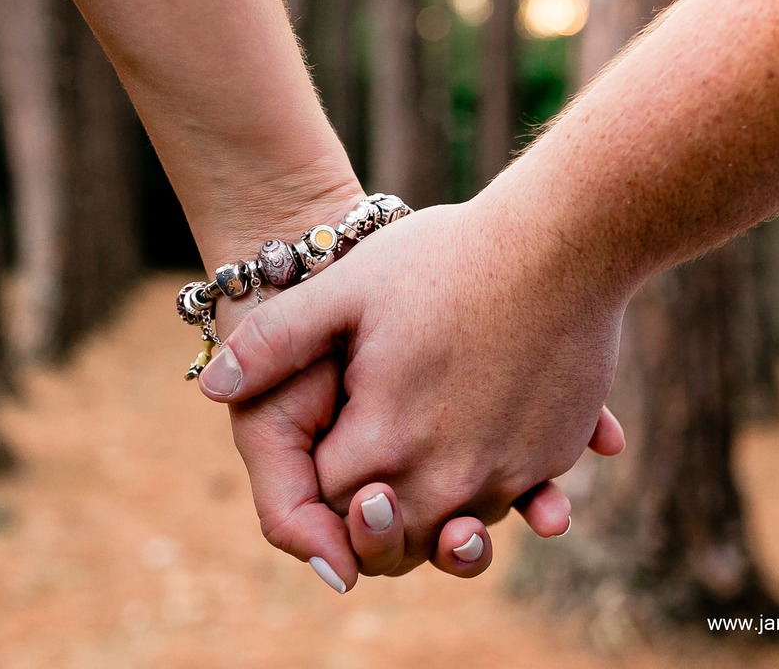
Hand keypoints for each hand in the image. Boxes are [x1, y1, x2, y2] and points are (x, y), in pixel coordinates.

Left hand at [200, 198, 628, 577]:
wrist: (565, 240)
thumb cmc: (449, 256)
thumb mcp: (346, 286)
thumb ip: (274, 341)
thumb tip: (213, 387)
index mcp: (386, 439)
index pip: (332, 505)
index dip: (318, 489)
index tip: (323, 453)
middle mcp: (450, 474)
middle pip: (395, 537)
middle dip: (371, 520)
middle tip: (367, 483)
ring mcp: (510, 470)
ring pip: (455, 530)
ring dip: (433, 513)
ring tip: (422, 465)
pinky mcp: (554, 455)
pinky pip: (516, 501)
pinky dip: (497, 489)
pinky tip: (485, 445)